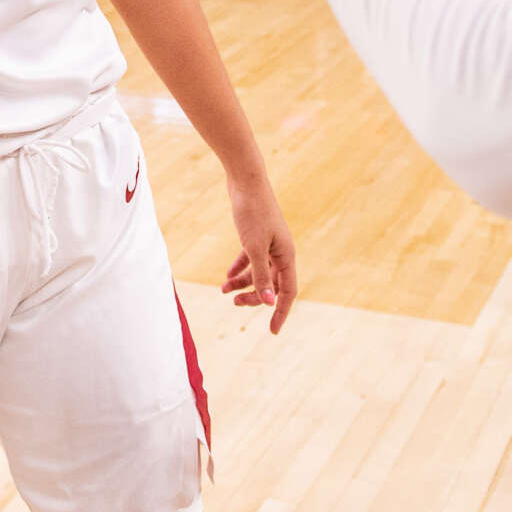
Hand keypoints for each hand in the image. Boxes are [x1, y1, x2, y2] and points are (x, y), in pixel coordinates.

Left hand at [221, 175, 298, 333]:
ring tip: (223, 290)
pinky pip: (251, 259)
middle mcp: (281, 251)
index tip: (273, 331)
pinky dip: (240, 268)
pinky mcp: (256, 235)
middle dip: (254, 296)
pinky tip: (228, 276)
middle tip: (234, 303)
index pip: (287, 292)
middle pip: (272, 284)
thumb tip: (268, 301)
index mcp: (287, 255)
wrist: (245, 181)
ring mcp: (269, 243)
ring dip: (243, 283)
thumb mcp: (254, 246)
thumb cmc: (252, 212)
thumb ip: (261, 274)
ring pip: (259, 271)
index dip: (280, 312)